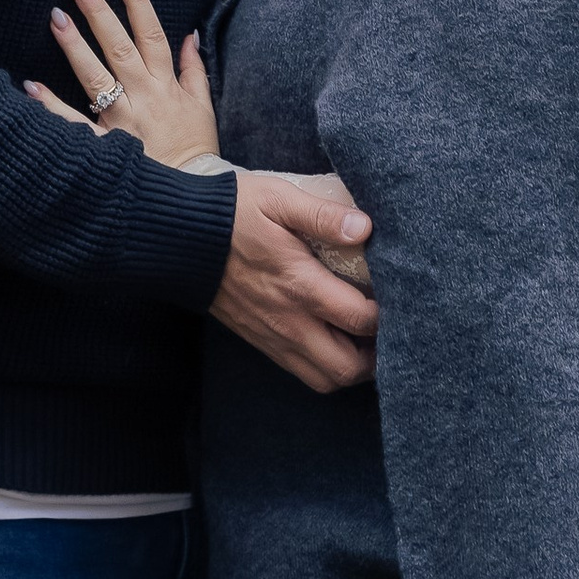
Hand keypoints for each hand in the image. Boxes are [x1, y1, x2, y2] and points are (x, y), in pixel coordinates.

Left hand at [23, 0, 220, 166]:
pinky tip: (30, 86)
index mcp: (166, 84)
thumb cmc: (197, 151)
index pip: (152, 33)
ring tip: (56, 17)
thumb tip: (190, 35)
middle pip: (120, 46)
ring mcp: (123, 119)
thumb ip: (194, 70)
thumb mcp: (203, 107)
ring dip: (75, 46)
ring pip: (96, 76)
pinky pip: (74, 123)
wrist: (192, 197)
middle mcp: (144, 96)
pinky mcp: (106, 144)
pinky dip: (51, 106)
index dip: (139, 2)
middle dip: (100, 13)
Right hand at [210, 171, 378, 393]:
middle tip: (388, 328)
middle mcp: (290, 322)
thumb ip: (322, 215)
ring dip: (352, 367)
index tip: (399, 296)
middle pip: (348, 367)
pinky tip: (334, 340)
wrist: (180, 238)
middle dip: (377, 356)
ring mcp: (274, 337)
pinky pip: (302, 372)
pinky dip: (326, 368)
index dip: (389, 315)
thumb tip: (366, 228)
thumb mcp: (278, 199)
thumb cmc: (233, 212)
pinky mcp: (261, 342)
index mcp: (300, 285)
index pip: (361, 319)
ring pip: (326, 379)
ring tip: (364, 338)